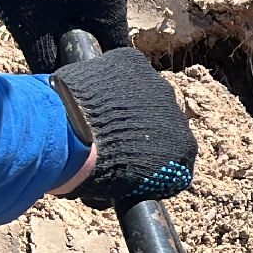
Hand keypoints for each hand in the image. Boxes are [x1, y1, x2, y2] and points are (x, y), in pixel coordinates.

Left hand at [0, 0, 131, 72]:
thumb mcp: (30, 27)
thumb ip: (49, 61)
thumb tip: (60, 90)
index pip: (114, 43)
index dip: (95, 56)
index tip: (74, 58)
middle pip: (108, 20)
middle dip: (84, 28)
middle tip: (50, 26)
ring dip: (80, 7)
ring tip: (47, 1)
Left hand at [49, 48, 197, 205]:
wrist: (69, 135)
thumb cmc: (92, 172)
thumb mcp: (121, 190)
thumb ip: (132, 180)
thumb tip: (120, 181)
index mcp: (183, 152)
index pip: (173, 158)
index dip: (148, 161)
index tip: (128, 164)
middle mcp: (178, 116)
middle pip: (160, 123)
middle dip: (139, 130)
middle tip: (108, 139)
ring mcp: (157, 86)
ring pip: (144, 95)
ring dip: (127, 103)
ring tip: (95, 114)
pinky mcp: (133, 62)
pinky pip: (126, 70)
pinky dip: (112, 79)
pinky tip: (92, 91)